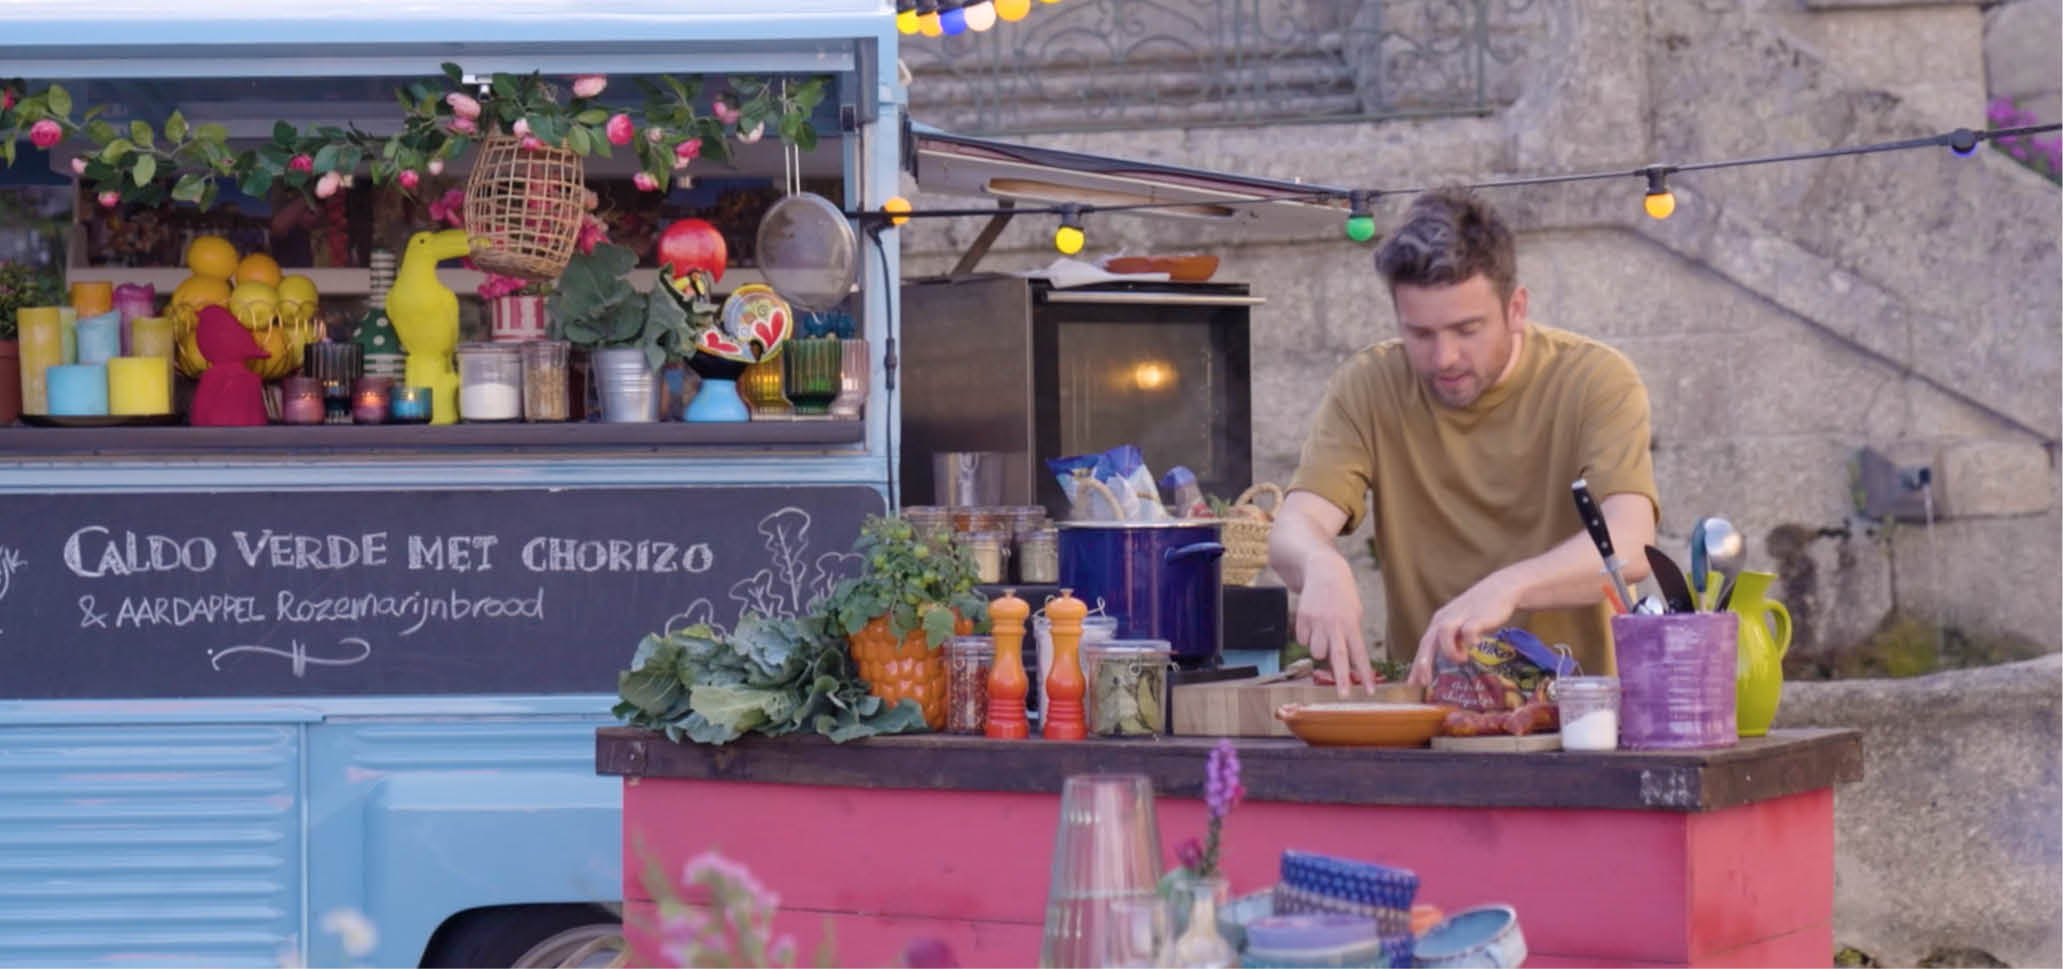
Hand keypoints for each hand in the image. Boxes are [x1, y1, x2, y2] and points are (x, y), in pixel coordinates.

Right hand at [1293, 555, 1373, 697]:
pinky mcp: (1302, 619)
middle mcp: (1335, 625)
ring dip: (1319, 649)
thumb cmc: (1343, 596)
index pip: (1360, 654)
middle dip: (1341, 678)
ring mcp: (1316, 622)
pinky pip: (1303, 640)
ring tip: (1323, 633)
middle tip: (1343, 695)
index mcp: (1352, 625)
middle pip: (1338, 657)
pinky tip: (1313, 622)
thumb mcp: (1354, 614)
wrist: (1323, 571)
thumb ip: (1351, 636)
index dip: (1365, 674)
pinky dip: (1308, 636)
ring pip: (1315, 652)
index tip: (1369, 691)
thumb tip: (1346, 662)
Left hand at [1411, 572, 1521, 685]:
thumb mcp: (1460, 625)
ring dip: (1449, 651)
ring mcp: (1460, 616)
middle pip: (1428, 641)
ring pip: (1444, 633)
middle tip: (1423, 681)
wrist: (1499, 589)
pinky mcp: (1477, 616)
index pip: (1424, 645)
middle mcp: (1445, 619)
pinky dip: (1469, 640)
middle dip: (1424, 662)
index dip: (1418, 664)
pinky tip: (1474, 646)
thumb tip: (1449, 661)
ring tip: (1461, 660)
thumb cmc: (1478, 611)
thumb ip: (1453, 641)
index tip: (1413, 683)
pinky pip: (1469, 629)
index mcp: (1439, 622)